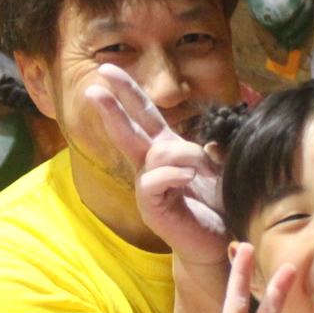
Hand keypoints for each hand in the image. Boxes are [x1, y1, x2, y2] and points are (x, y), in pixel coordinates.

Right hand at [85, 64, 228, 264]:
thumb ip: (213, 150)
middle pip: (128, 129)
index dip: (128, 91)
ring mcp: (148, 186)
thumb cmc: (217, 205)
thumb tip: (212, 143)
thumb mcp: (219, 170)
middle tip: (93, 87)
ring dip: (183, 154)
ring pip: (154, 152)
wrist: (216, 243)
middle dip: (112, 106)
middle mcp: (150, 165)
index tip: (107, 69)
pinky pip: (155, 180)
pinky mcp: (151, 206)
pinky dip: (174, 174)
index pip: (144, 113)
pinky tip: (187, 179)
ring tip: (202, 168)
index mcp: (165, 149)